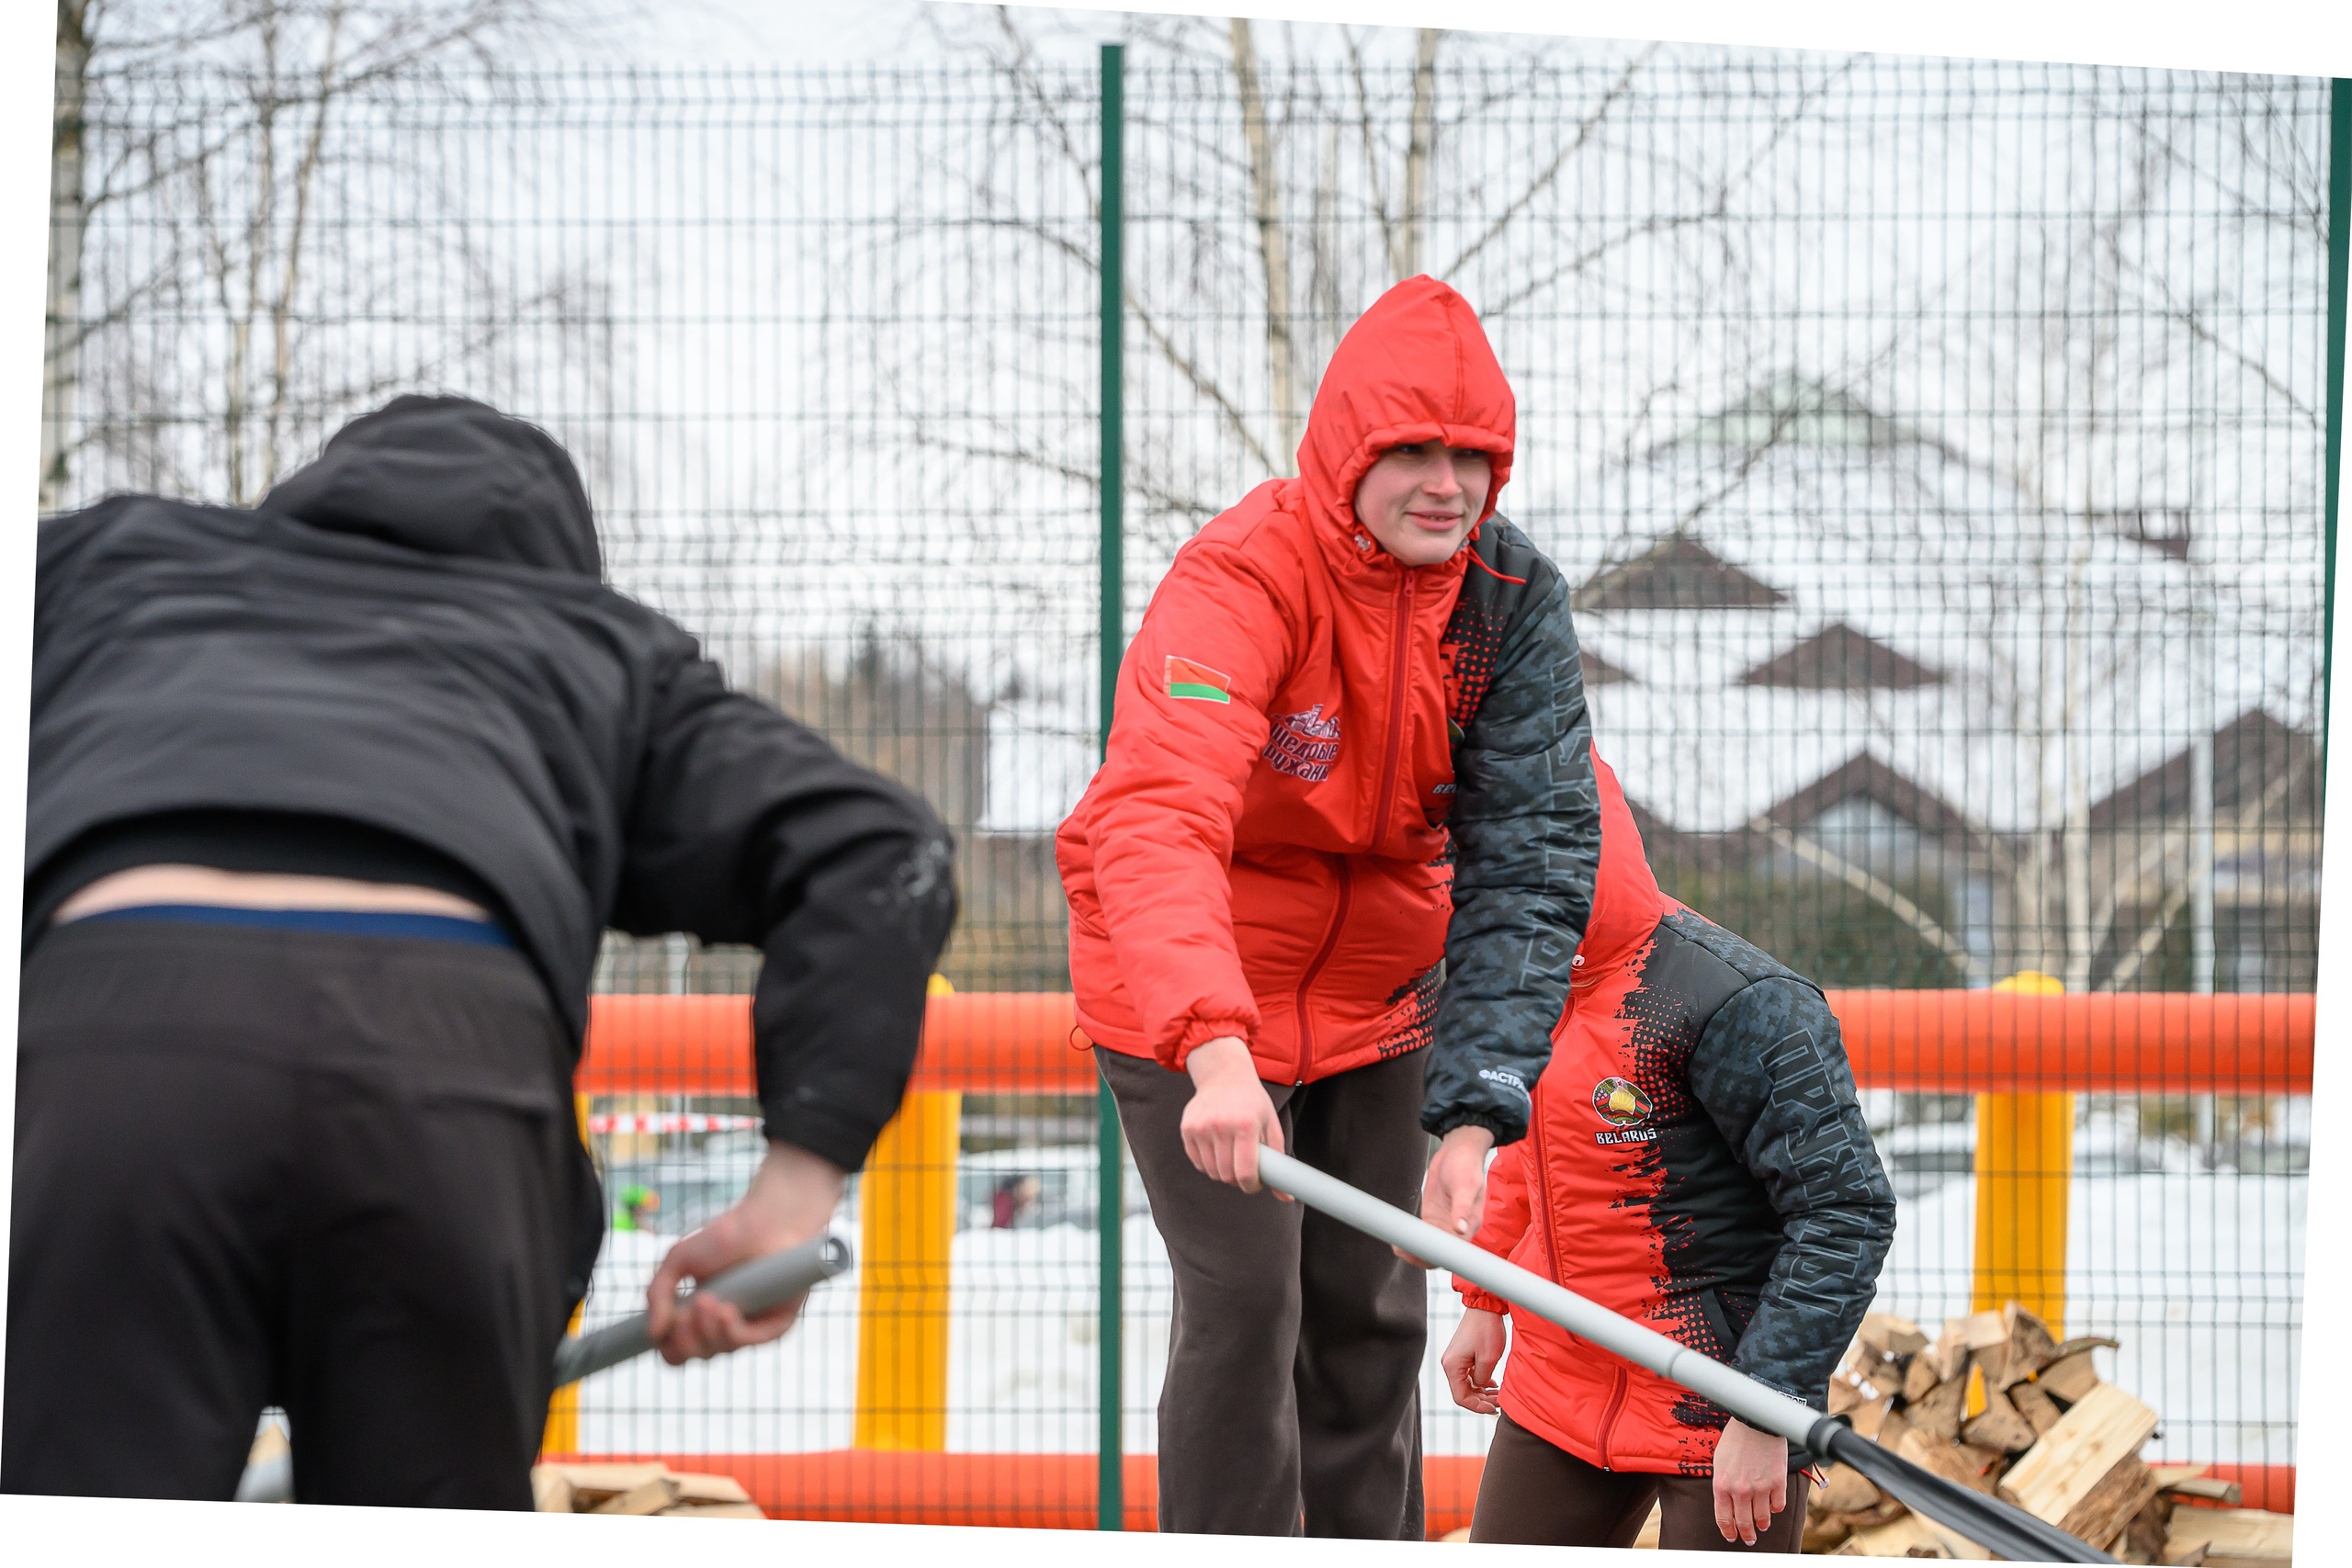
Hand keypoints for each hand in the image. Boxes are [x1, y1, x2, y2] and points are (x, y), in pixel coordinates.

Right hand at [645, 1139, 846, 1364]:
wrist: (765, 1221)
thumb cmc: (724, 1238)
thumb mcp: (678, 1260)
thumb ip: (657, 1293)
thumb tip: (652, 1332)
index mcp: (697, 1316)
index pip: (677, 1351)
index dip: (668, 1346)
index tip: (663, 1328)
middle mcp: (722, 1326)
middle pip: (695, 1355)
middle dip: (685, 1338)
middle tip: (688, 1310)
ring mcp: (748, 1327)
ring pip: (719, 1350)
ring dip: (706, 1329)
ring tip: (706, 1300)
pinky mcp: (775, 1324)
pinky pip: (748, 1342)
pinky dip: (731, 1331)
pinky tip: (725, 1310)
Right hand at [1179, 1036, 1287, 1196]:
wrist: (1224, 1075)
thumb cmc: (1252, 1103)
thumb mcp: (1272, 1125)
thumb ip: (1279, 1162)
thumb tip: (1287, 1198)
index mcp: (1245, 1125)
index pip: (1245, 1172)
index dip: (1251, 1186)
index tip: (1255, 1184)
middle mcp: (1221, 1125)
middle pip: (1227, 1176)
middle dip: (1238, 1180)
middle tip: (1245, 1170)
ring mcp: (1200, 1127)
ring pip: (1211, 1172)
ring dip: (1223, 1172)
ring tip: (1232, 1157)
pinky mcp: (1187, 1129)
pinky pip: (1198, 1162)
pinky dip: (1209, 1164)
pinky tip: (1218, 1149)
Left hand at [1398, 1124, 1494, 1265]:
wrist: (1457, 1152)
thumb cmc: (1466, 1166)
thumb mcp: (1465, 1184)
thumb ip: (1463, 1207)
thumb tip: (1461, 1229)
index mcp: (1470, 1225)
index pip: (1455, 1251)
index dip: (1438, 1256)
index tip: (1419, 1255)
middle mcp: (1458, 1229)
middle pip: (1441, 1253)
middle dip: (1422, 1257)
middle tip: (1402, 1251)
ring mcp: (1444, 1225)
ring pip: (1430, 1247)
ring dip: (1415, 1250)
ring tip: (1397, 1247)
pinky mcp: (1433, 1218)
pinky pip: (1423, 1235)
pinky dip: (1412, 1239)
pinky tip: (1399, 1238)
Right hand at [1441, 1308, 1507, 1413]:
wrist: (1484, 1307)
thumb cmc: (1486, 1329)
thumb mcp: (1489, 1359)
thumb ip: (1482, 1379)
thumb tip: (1480, 1387)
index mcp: (1452, 1366)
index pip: (1461, 1397)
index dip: (1477, 1407)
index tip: (1493, 1408)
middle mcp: (1450, 1364)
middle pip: (1462, 1392)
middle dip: (1481, 1401)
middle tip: (1498, 1403)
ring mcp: (1455, 1359)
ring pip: (1466, 1385)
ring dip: (1481, 1393)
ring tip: (1498, 1395)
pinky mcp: (1462, 1355)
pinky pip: (1469, 1375)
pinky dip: (1480, 1382)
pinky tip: (1493, 1384)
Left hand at [1710, 1418, 1788, 1545]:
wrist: (1756, 1422)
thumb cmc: (1736, 1439)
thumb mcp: (1720, 1461)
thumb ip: (1723, 1484)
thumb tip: (1727, 1503)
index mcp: (1722, 1485)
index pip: (1723, 1518)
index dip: (1728, 1531)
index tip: (1732, 1537)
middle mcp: (1740, 1490)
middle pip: (1744, 1523)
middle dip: (1747, 1535)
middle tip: (1750, 1539)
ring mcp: (1760, 1488)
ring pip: (1763, 1518)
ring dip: (1763, 1524)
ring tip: (1763, 1525)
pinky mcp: (1778, 1483)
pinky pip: (1778, 1506)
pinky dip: (1776, 1509)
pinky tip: (1774, 1507)